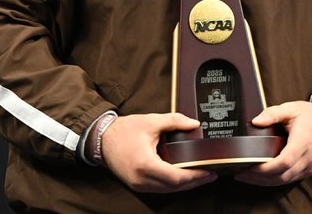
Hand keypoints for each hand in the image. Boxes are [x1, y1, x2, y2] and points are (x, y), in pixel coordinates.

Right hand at [100, 112, 217, 192]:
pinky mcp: (137, 185)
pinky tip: (182, 177)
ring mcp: (139, 185)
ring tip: (200, 176)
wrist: (100, 138)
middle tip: (210, 174)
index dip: (196, 176)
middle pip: (175, 187)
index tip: (209, 171)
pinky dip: (173, 184)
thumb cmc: (122, 130)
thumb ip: (173, 121)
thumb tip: (193, 124)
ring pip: (168, 190)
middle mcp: (142, 179)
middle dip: (195, 182)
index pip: (177, 177)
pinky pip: (160, 189)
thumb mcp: (150, 121)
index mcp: (145, 164)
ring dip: (185, 185)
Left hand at [234, 100, 311, 186]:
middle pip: (281, 176)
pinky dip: (275, 180)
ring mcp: (310, 167)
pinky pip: (290, 179)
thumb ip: (272, 113)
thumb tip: (255, 121)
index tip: (247, 167)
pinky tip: (261, 177)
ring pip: (285, 181)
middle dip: (259, 178)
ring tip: (246, 177)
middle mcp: (308, 159)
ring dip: (265, 182)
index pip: (283, 162)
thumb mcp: (291, 108)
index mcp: (303, 142)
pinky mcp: (309, 170)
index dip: (264, 168)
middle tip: (239, 174)